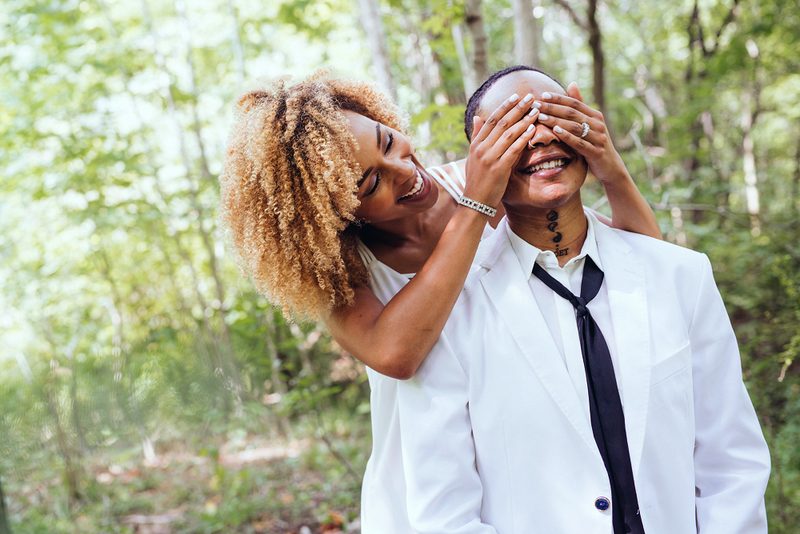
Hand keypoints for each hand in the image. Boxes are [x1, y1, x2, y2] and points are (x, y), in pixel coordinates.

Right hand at [464, 93, 538, 207]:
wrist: (474, 202)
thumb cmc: (477, 181)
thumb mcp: (473, 157)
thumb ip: (477, 137)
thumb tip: (478, 118)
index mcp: (476, 144)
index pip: (491, 120)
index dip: (504, 107)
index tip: (516, 96)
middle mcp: (481, 148)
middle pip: (501, 123)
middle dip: (517, 108)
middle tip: (531, 97)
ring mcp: (489, 158)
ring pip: (509, 133)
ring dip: (524, 120)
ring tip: (536, 110)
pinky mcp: (498, 168)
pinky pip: (513, 149)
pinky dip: (524, 138)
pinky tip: (533, 130)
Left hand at [533, 83, 628, 184]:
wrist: (609, 166)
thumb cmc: (594, 142)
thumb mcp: (588, 124)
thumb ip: (580, 105)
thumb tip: (572, 83)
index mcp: (595, 115)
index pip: (574, 103)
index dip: (558, 98)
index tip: (542, 95)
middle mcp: (598, 124)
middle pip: (572, 113)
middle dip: (552, 108)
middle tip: (536, 105)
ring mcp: (598, 138)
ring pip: (574, 127)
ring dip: (556, 121)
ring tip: (540, 117)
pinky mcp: (596, 152)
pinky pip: (579, 143)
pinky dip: (567, 136)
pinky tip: (555, 132)